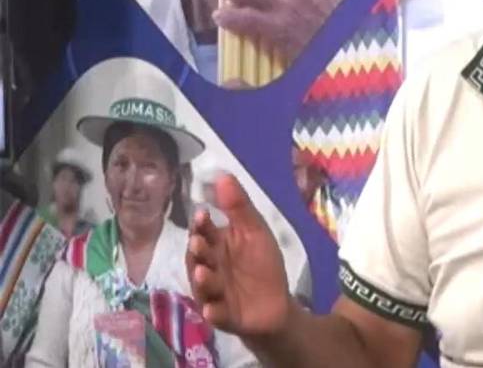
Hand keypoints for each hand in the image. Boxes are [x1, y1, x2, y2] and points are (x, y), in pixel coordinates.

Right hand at [187, 173, 292, 339]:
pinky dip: (213, 312)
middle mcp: (209, 268)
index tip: (203, 215)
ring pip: (203, 286)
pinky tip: (212, 309)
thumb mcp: (254, 232)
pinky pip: (215, 314)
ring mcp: (213, 293)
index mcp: (217, 246)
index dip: (201, 225)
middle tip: (199, 243)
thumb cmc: (262, 265)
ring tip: (202, 272)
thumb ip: (239, 207)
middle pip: (199, 257)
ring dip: (202, 280)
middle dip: (198, 250)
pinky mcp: (222, 316)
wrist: (275, 305)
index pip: (203, 232)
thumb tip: (223, 175)